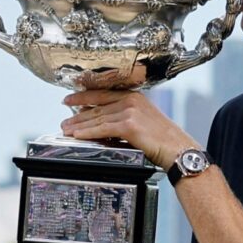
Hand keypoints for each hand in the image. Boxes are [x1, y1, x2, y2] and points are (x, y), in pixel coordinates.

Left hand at [61, 90, 199, 168]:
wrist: (178, 149)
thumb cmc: (164, 140)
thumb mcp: (144, 121)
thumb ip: (125, 118)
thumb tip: (105, 122)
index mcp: (135, 97)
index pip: (103, 93)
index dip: (83, 96)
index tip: (69, 99)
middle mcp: (132, 100)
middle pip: (97, 107)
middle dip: (78, 114)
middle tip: (64, 121)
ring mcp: (130, 111)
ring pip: (97, 118)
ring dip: (79, 125)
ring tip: (66, 130)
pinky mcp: (128, 125)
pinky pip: (101, 128)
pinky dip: (87, 132)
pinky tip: (78, 135)